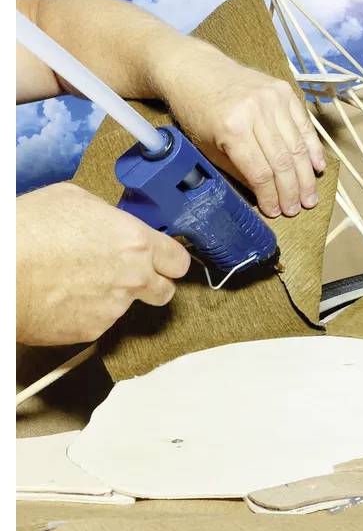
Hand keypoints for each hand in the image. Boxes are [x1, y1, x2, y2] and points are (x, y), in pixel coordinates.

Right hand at [16, 183, 191, 345]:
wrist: (1, 270)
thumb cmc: (28, 231)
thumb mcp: (75, 200)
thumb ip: (108, 217)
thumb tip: (112, 223)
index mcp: (136, 242)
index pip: (178, 260)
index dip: (171, 260)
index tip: (166, 261)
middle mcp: (134, 278)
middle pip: (165, 291)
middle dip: (153, 284)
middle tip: (131, 276)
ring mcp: (115, 307)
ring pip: (127, 306)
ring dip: (112, 297)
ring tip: (77, 281)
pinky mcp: (93, 330)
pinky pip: (98, 322)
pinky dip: (86, 313)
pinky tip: (63, 297)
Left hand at [159, 46, 325, 217]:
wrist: (194, 70)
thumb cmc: (198, 112)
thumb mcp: (210, 148)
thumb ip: (240, 172)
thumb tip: (266, 196)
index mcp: (233, 129)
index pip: (260, 172)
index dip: (271, 196)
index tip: (275, 212)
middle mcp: (256, 112)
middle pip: (282, 162)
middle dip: (292, 191)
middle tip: (297, 209)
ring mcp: (273, 99)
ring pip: (297, 146)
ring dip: (305, 176)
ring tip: (309, 197)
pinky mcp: (283, 90)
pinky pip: (304, 125)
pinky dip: (313, 148)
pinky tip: (317, 168)